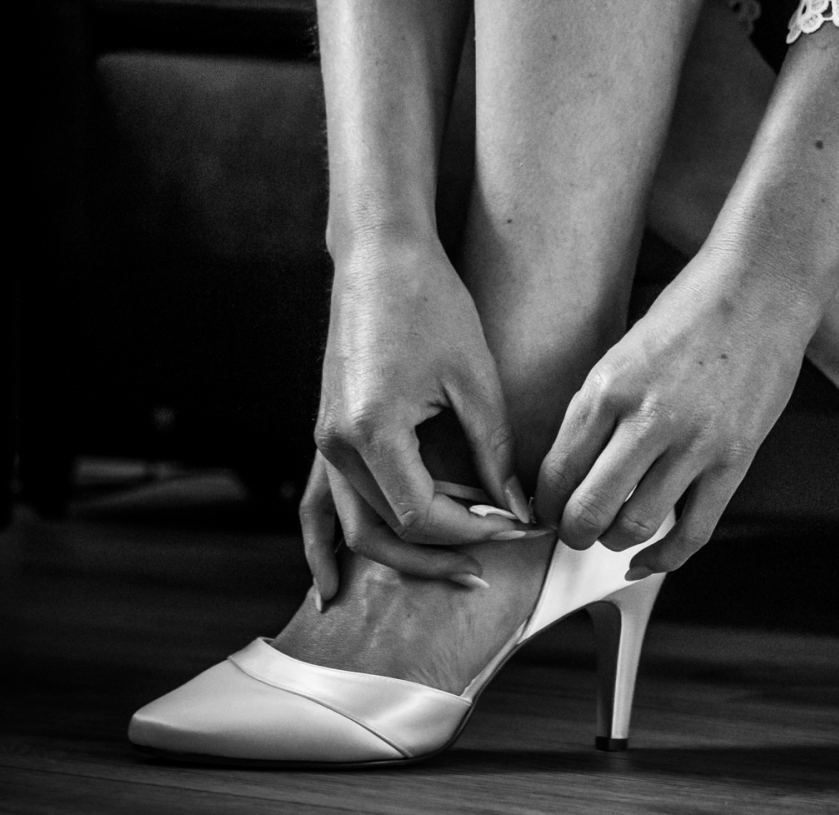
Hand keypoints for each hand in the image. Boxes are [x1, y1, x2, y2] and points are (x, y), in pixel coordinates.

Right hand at [310, 240, 532, 593]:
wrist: (379, 255)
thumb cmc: (432, 303)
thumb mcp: (474, 381)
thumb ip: (492, 453)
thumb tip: (516, 510)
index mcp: (372, 431)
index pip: (424, 516)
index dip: (476, 530)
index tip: (518, 527)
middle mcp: (336, 444)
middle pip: (387, 532)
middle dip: (444, 553)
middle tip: (495, 566)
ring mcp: (323, 440)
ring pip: (356, 526)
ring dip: (403, 554)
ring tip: (455, 571)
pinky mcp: (327, 432)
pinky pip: (319, 504)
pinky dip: (325, 545)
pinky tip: (330, 584)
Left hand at [535, 256, 817, 575]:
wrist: (760, 289)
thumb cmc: (690, 313)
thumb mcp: (623, 353)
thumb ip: (599, 410)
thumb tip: (572, 469)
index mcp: (607, 388)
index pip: (557, 470)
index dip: (545, 503)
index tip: (548, 508)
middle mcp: (646, 419)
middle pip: (588, 509)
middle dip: (571, 532)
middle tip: (572, 531)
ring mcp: (693, 443)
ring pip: (635, 526)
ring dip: (614, 541)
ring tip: (612, 533)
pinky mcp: (734, 459)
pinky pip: (694, 530)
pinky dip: (665, 557)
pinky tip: (649, 558)